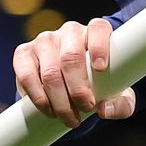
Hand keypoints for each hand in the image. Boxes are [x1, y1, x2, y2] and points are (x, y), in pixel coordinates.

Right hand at [13, 18, 134, 128]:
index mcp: (94, 33)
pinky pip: (27, 75)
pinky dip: (38, 97)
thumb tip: (104, 110)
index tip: (101, 68)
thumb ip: (121, 104)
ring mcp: (44, 41)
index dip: (99, 46)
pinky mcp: (24, 54)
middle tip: (86, 107)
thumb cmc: (100, 86)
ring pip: (50, 71)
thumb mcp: (118, 96)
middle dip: (78, 87)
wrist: (72, 87)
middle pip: (71, 56)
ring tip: (69, 117)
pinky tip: (48, 109)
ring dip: (60, 100)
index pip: (98, 29)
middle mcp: (68, 32)